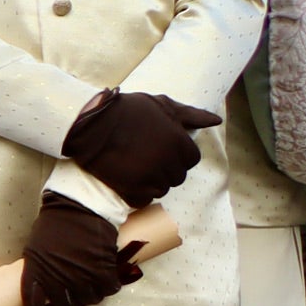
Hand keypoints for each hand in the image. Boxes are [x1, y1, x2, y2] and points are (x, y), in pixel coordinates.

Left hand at [20, 192, 142, 305]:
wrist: (79, 208)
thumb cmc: (56, 224)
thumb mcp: (37, 246)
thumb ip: (41, 268)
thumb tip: (47, 284)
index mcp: (36, 271)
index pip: (33, 304)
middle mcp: (57, 278)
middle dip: (70, 305)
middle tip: (75, 297)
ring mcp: (80, 275)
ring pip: (89, 300)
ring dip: (91, 296)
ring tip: (90, 285)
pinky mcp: (102, 270)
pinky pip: (108, 289)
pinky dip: (108, 287)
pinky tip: (106, 280)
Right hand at [63, 88, 223, 210]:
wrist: (89, 122)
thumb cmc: (126, 110)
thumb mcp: (161, 105)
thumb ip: (191, 115)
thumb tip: (216, 120)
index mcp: (179, 141)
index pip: (191, 160)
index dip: (177, 155)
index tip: (161, 149)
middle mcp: (168, 161)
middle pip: (177, 176)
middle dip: (164, 169)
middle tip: (144, 157)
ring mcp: (150, 176)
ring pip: (161, 189)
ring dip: (150, 182)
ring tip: (134, 168)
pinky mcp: (131, 188)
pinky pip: (143, 200)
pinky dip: (136, 194)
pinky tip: (126, 180)